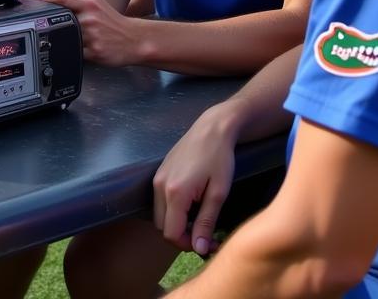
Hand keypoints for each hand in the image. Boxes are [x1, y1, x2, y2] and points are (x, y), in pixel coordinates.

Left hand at [39, 0, 140, 65]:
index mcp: (87, 1)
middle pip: (60, 19)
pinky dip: (69, 53)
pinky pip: (73, 54)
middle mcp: (90, 16)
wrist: (134, 38)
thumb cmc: (107, 17)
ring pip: (65, 37)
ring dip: (59, 39)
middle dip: (48, 23)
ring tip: (61, 39)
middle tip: (42, 25)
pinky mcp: (95, 52)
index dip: (45, 0)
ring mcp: (92, 35)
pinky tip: (72, 50)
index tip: (36, 3)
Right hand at [153, 101, 239, 255]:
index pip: (171, 234)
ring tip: (199, 219)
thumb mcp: (218, 193)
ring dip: (176, 223)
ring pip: (160, 215)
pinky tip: (191, 204)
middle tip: (205, 234)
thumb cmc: (220, 158)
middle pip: (162, 227)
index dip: (188, 245)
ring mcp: (157, 177)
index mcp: (175, 193)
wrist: (212, 128)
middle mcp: (160, 186)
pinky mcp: (159, 171)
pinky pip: (160, 201)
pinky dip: (172, 210)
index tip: (208, 243)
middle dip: (181, 236)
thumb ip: (206, 223)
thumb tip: (200, 249)